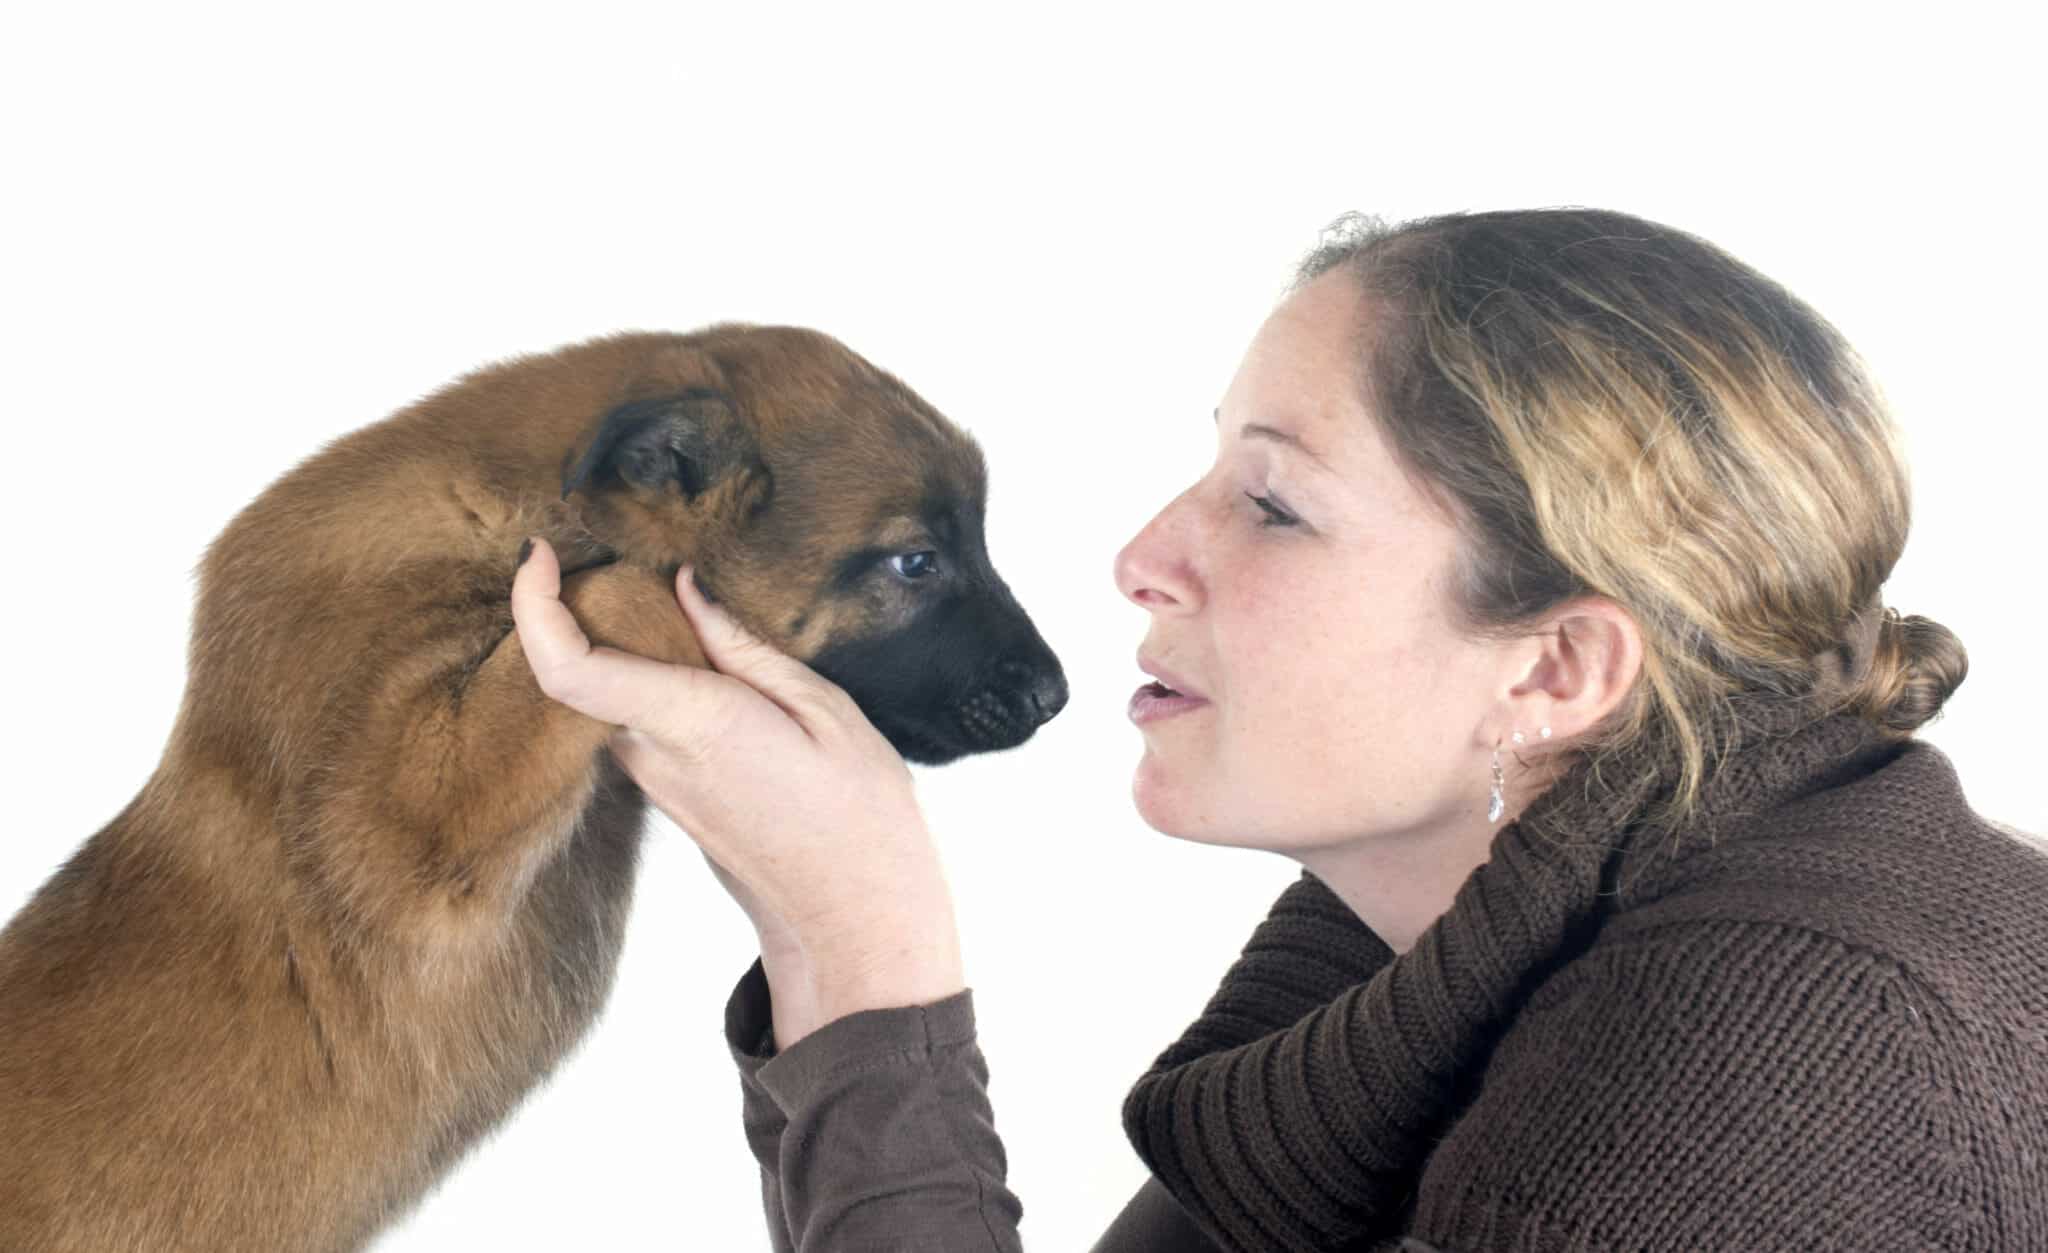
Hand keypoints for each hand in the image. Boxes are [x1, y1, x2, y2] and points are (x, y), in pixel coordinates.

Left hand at [507, 537, 963, 1033]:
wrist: (855, 920)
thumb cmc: (860, 818)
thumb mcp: (824, 710)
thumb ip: (745, 646)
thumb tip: (686, 587)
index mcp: (694, 723)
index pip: (569, 669)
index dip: (533, 606)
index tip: (538, 553)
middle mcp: (655, 756)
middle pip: (572, 671)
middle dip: (575, 605)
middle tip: (614, 553)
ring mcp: (656, 782)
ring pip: (601, 695)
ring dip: (613, 641)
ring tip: (665, 595)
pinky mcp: (669, 796)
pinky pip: (631, 720)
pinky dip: (641, 676)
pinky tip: (690, 651)